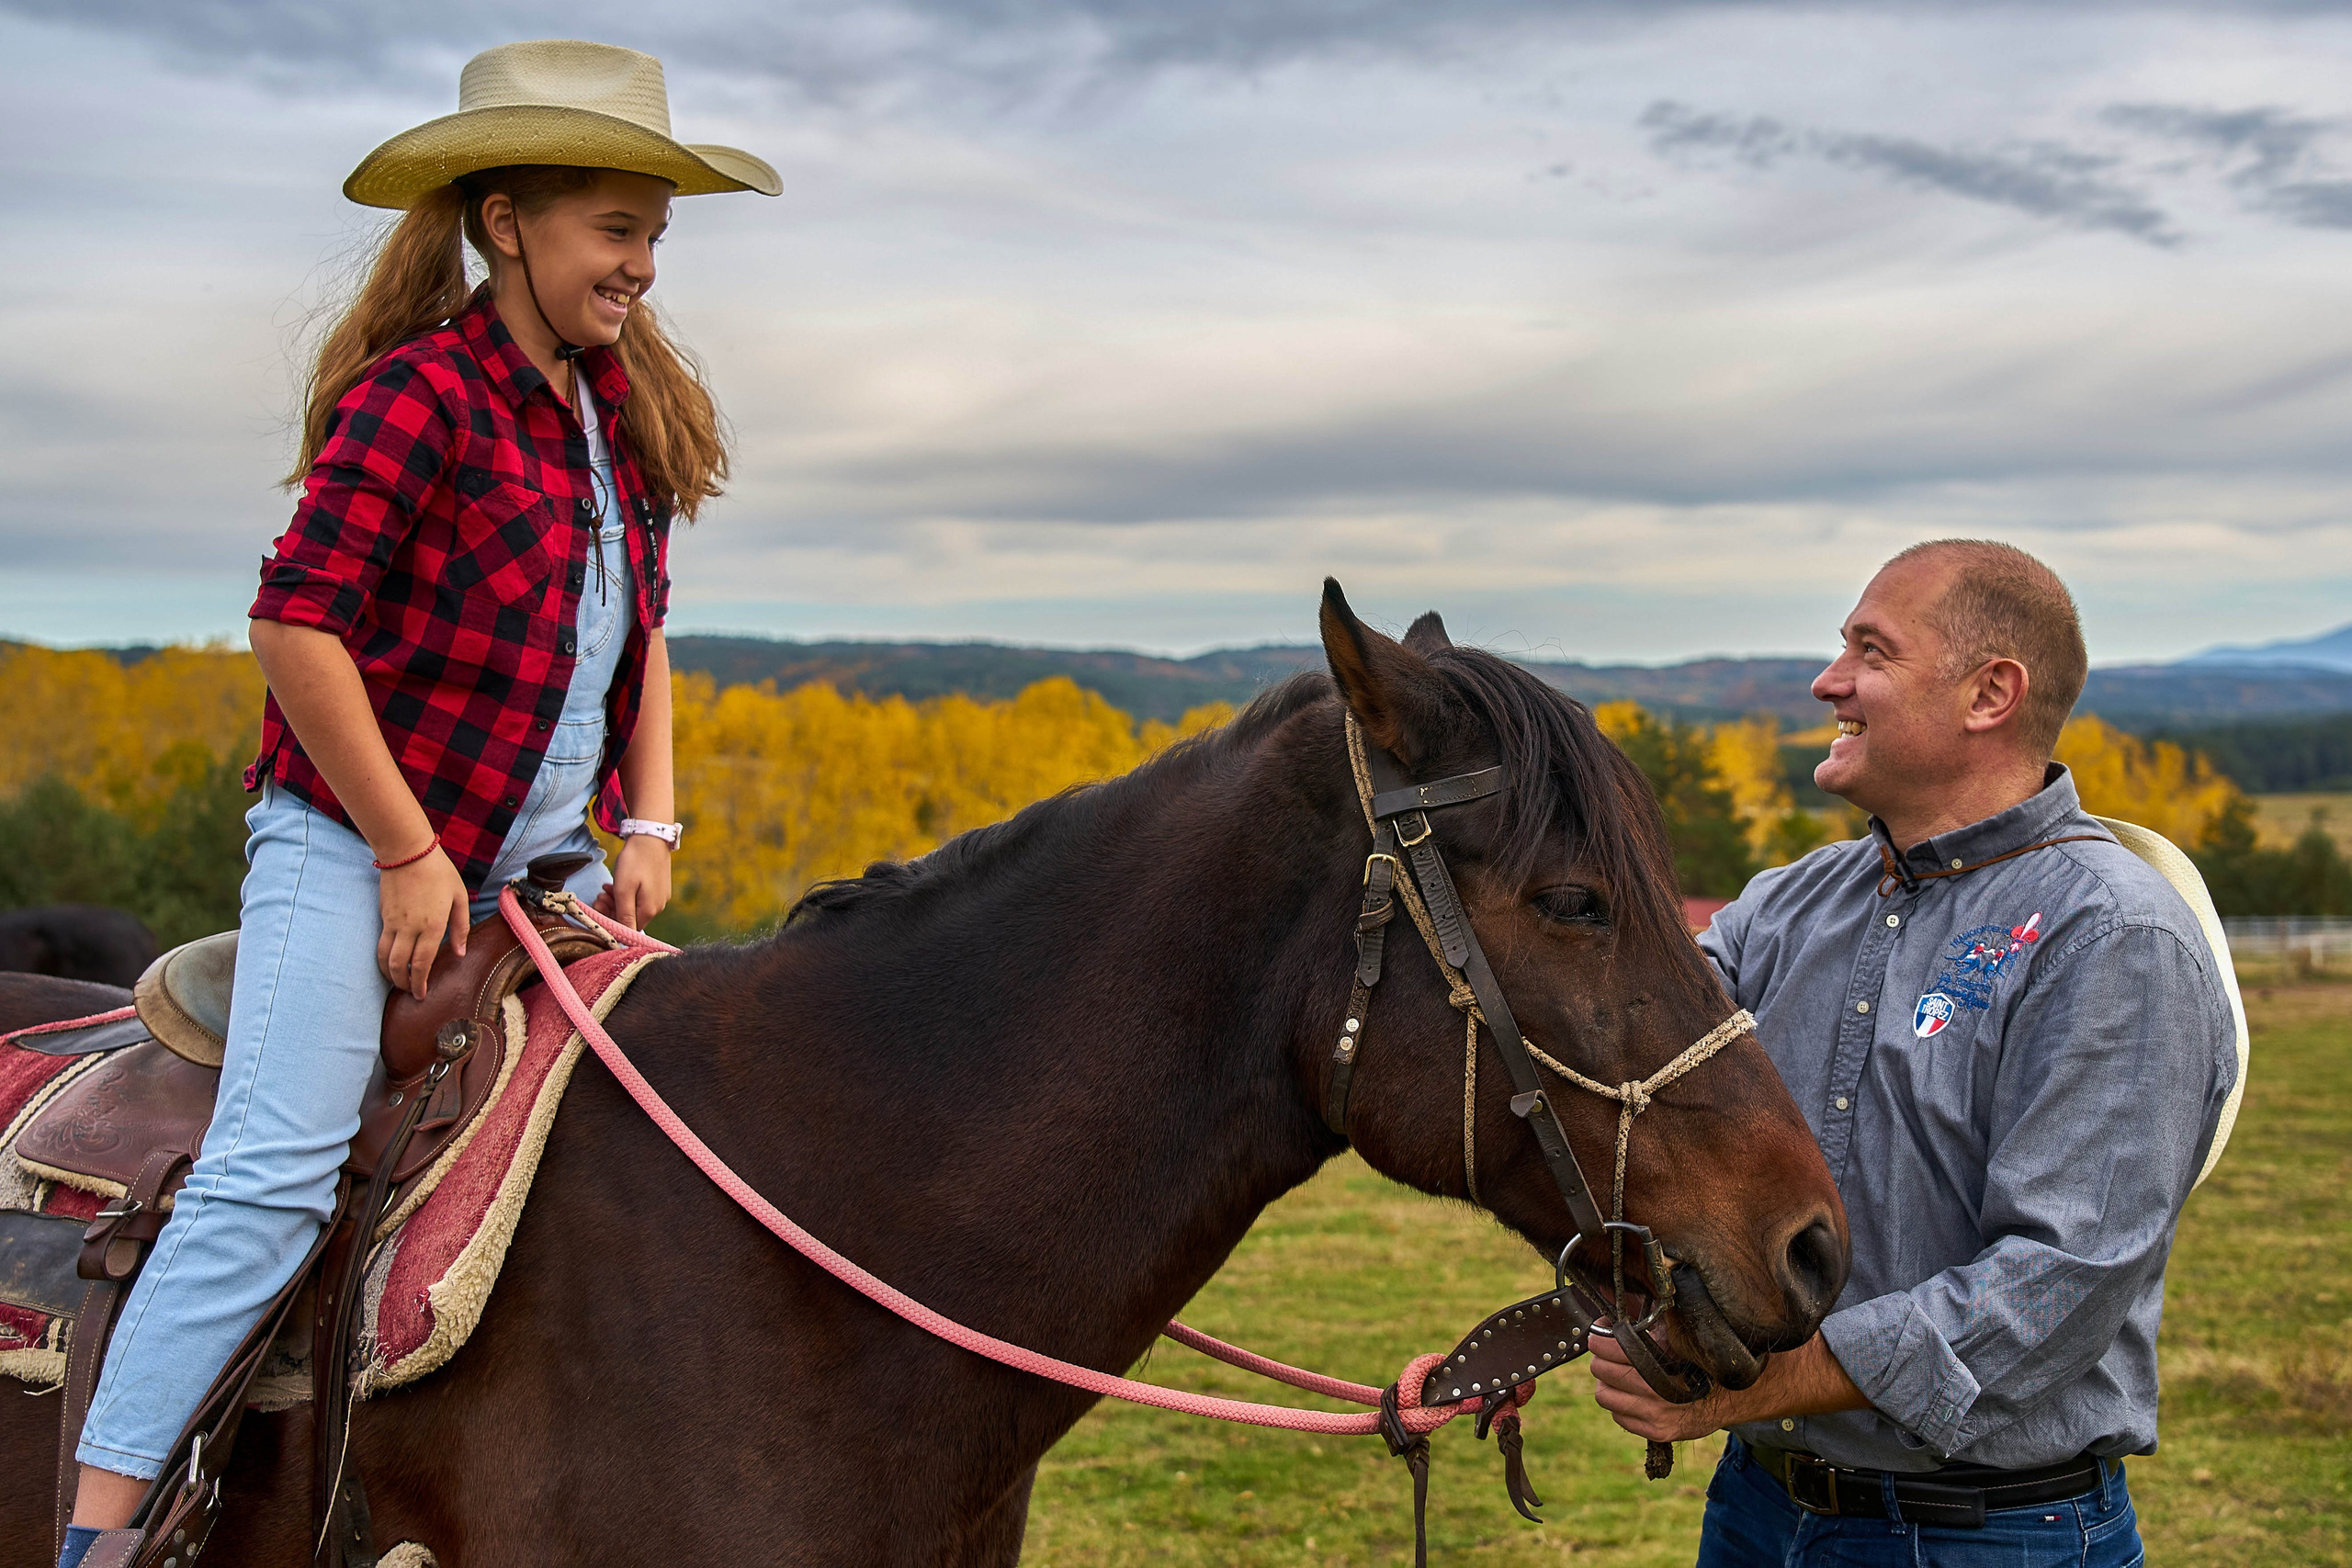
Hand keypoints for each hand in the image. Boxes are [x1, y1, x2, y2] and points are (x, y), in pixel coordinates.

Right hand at [377, 844, 468, 999]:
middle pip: (400, 966)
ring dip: (389, 974)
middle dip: (403, 984)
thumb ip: (460, 927)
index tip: (421, 995)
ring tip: (397, 982)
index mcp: (433, 925)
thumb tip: (460, 953)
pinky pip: (380, 944)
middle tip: (409, 992)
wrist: (407, 852)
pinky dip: (383, 959)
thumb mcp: (460, 897)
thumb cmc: (439, 872)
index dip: (420, 983)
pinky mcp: (383, 916)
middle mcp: (410, 928)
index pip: (423, 963)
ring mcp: (393, 922)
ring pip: (385, 958)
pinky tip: (390, 963)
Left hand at [596, 833, 671, 929]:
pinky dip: (628, 893)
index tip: (598, 907)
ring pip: (634, 907)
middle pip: (631, 918)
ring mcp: (660, 897)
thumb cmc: (635, 862)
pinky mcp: (660, 888)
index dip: (611, 921)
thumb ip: (624, 914)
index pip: (628, 928)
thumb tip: (624, 937)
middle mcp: (658, 907)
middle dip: (611, 909)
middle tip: (599, 895)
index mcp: (649, 910)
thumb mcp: (624, 889)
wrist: (651, 836)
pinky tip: (617, 884)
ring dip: (617, 900)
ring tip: (606, 888)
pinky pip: (641, 898)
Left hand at [1588, 1326, 1734, 1442]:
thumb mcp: (1676, 1333)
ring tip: (1622, 1375)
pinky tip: (1636, 1396)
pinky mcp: (1657, 1432)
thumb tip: (1610, 1294)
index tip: (1602, 1331)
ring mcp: (1655, 1414)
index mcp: (1659, 1359)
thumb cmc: (1700, 1361)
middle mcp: (1655, 1390)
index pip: (1607, 1347)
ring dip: (1608, 1384)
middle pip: (1601, 1370)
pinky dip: (1621, 1405)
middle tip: (1611, 1353)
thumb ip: (1646, 1316)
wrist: (1732, 1396)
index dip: (1599, 1337)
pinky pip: (1618, 1417)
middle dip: (1603, 1358)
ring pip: (1604, 1396)